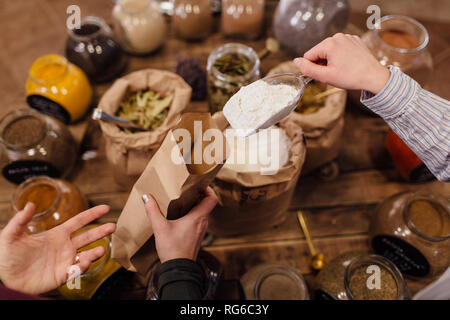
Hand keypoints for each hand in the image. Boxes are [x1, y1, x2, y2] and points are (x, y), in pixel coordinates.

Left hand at [0, 203, 114, 294]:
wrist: (6, 278)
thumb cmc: (7, 256)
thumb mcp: (11, 235)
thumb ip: (21, 220)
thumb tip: (30, 204)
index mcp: (57, 234)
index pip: (79, 221)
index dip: (92, 214)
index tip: (106, 208)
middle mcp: (65, 247)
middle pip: (88, 237)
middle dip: (102, 231)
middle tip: (114, 226)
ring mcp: (65, 261)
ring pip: (86, 255)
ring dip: (95, 252)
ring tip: (101, 250)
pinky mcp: (62, 275)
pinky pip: (77, 271)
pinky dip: (83, 267)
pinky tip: (83, 263)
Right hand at [143, 187, 217, 262]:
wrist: (178, 270)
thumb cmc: (173, 249)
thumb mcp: (160, 228)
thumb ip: (153, 211)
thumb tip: (146, 197)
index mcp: (198, 217)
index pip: (212, 199)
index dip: (208, 189)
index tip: (199, 185)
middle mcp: (203, 223)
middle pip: (206, 204)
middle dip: (198, 195)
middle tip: (186, 190)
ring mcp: (201, 231)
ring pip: (202, 213)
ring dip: (194, 206)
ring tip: (181, 201)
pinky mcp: (196, 237)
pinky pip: (198, 221)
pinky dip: (192, 215)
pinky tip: (179, 217)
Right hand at [294, 33, 390, 93]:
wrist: (373, 77)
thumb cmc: (351, 77)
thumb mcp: (326, 76)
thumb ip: (308, 69)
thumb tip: (295, 61)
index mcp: (329, 44)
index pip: (309, 55)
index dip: (313, 68)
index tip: (323, 75)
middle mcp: (338, 36)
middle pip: (319, 52)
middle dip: (322, 63)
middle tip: (334, 73)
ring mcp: (347, 37)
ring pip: (329, 50)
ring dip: (331, 60)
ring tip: (342, 69)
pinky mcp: (354, 40)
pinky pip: (340, 48)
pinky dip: (341, 56)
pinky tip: (348, 64)